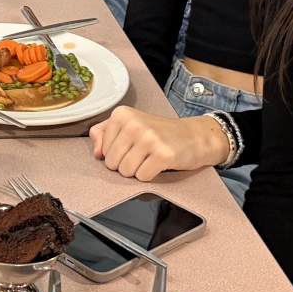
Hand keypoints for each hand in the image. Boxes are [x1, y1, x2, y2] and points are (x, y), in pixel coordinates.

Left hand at [89, 106, 230, 181]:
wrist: (195, 136)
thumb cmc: (160, 133)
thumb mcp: (130, 125)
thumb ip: (105, 134)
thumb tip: (97, 152)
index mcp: (121, 114)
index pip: (102, 150)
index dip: (116, 153)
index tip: (132, 145)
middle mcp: (133, 123)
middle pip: (112, 163)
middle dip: (126, 164)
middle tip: (142, 154)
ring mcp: (149, 138)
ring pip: (125, 172)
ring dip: (138, 171)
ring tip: (150, 158)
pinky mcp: (162, 154)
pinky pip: (142, 177)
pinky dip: (150, 175)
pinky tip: (159, 164)